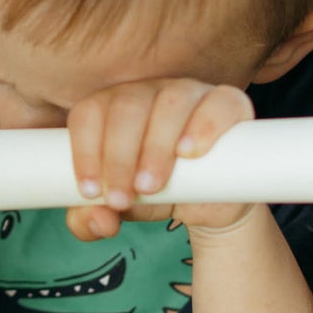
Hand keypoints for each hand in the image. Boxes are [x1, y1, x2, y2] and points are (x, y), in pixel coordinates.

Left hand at [64, 78, 253, 241]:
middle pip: (126, 108)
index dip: (84, 151)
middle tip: (121, 199)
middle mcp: (148, 92)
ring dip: (155, 146)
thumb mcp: (120, 211)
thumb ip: (92, 220)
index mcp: (112, 107)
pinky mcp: (229, 103)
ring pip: (169, 102)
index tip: (91, 192)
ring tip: (150, 186)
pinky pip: (220, 102)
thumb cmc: (156, 194)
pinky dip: (204, 125)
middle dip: (119, 158)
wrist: (210, 205)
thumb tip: (99, 221)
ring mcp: (189, 93)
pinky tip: (190, 151)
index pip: (89, 114)